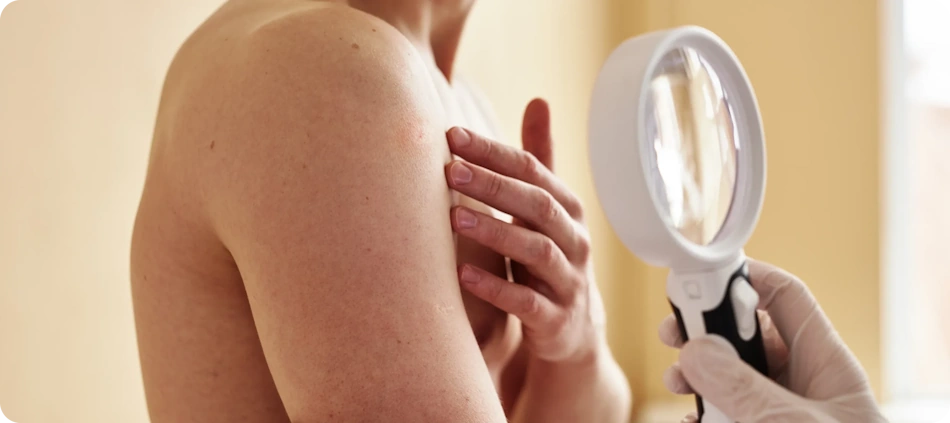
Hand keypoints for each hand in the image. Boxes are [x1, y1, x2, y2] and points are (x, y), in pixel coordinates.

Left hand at [445, 98, 605, 362]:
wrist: (573, 331)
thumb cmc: (548, 257)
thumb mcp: (546, 210)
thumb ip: (538, 160)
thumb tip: (538, 99)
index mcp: (567, 207)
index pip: (532, 170)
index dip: (493, 152)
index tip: (451, 136)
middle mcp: (573, 239)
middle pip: (536, 204)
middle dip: (493, 185)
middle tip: (449, 170)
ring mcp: (567, 280)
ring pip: (536, 249)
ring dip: (495, 232)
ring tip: (454, 218)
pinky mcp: (555, 319)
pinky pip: (527, 302)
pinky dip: (497, 288)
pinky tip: (462, 275)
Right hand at [659, 259, 886, 422]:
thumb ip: (741, 386)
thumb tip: (696, 351)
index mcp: (825, 365)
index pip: (786, 299)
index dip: (746, 278)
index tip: (701, 278)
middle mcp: (801, 384)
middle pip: (747, 335)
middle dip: (708, 331)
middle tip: (675, 334)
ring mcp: (779, 413)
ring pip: (730, 376)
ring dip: (698, 375)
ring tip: (678, 385)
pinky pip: (725, 412)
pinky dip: (703, 412)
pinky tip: (692, 419)